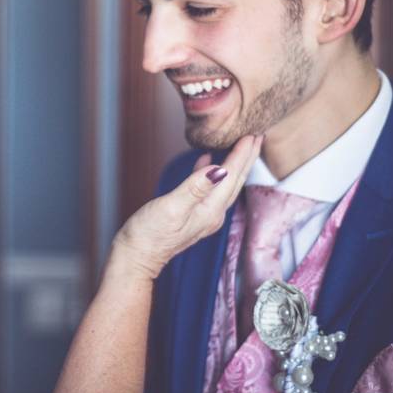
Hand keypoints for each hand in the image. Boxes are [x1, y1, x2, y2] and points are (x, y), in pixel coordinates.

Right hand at [110, 135, 262, 280]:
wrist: (135, 258)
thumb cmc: (149, 235)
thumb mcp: (171, 207)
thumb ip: (195, 187)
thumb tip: (219, 169)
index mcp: (210, 211)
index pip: (231, 177)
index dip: (241, 155)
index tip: (251, 135)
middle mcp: (212, 214)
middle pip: (235, 181)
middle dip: (246, 159)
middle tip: (256, 136)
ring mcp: (202, 216)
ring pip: (225, 184)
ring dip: (233, 164)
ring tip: (240, 146)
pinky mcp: (191, 215)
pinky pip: (209, 189)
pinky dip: (212, 173)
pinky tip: (207, 162)